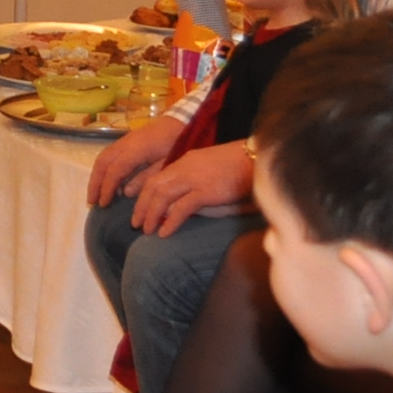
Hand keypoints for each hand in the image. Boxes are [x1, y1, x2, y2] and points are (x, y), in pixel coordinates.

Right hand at [88, 114, 182, 204]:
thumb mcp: (165, 165)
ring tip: (95, 193)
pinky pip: (108, 154)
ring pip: (102, 157)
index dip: (107, 188)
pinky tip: (106, 180)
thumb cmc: (176, 145)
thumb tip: (125, 192)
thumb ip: (146, 178)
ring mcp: (124, 140)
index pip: (115, 171)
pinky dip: (103, 168)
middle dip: (95, 183)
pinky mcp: (126, 140)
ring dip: (96, 176)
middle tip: (92, 201)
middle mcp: (125, 143)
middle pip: (102, 162)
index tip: (103, 203)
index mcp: (136, 150)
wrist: (180, 122)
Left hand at [134, 141, 256, 235]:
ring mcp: (195, 179)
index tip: (138, 210)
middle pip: (153, 187)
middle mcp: (185, 169)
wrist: (256, 159)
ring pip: (162, 196)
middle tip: (136, 224)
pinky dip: (170, 221)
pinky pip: (182, 207)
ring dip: (151, 214)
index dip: (143, 195)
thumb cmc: (236, 167)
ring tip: (146, 231)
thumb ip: (191, 184)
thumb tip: (177, 204)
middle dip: (141, 206)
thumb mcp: (207, 171)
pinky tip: (164, 232)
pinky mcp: (206, 191)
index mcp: (184, 162)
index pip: (155, 178)